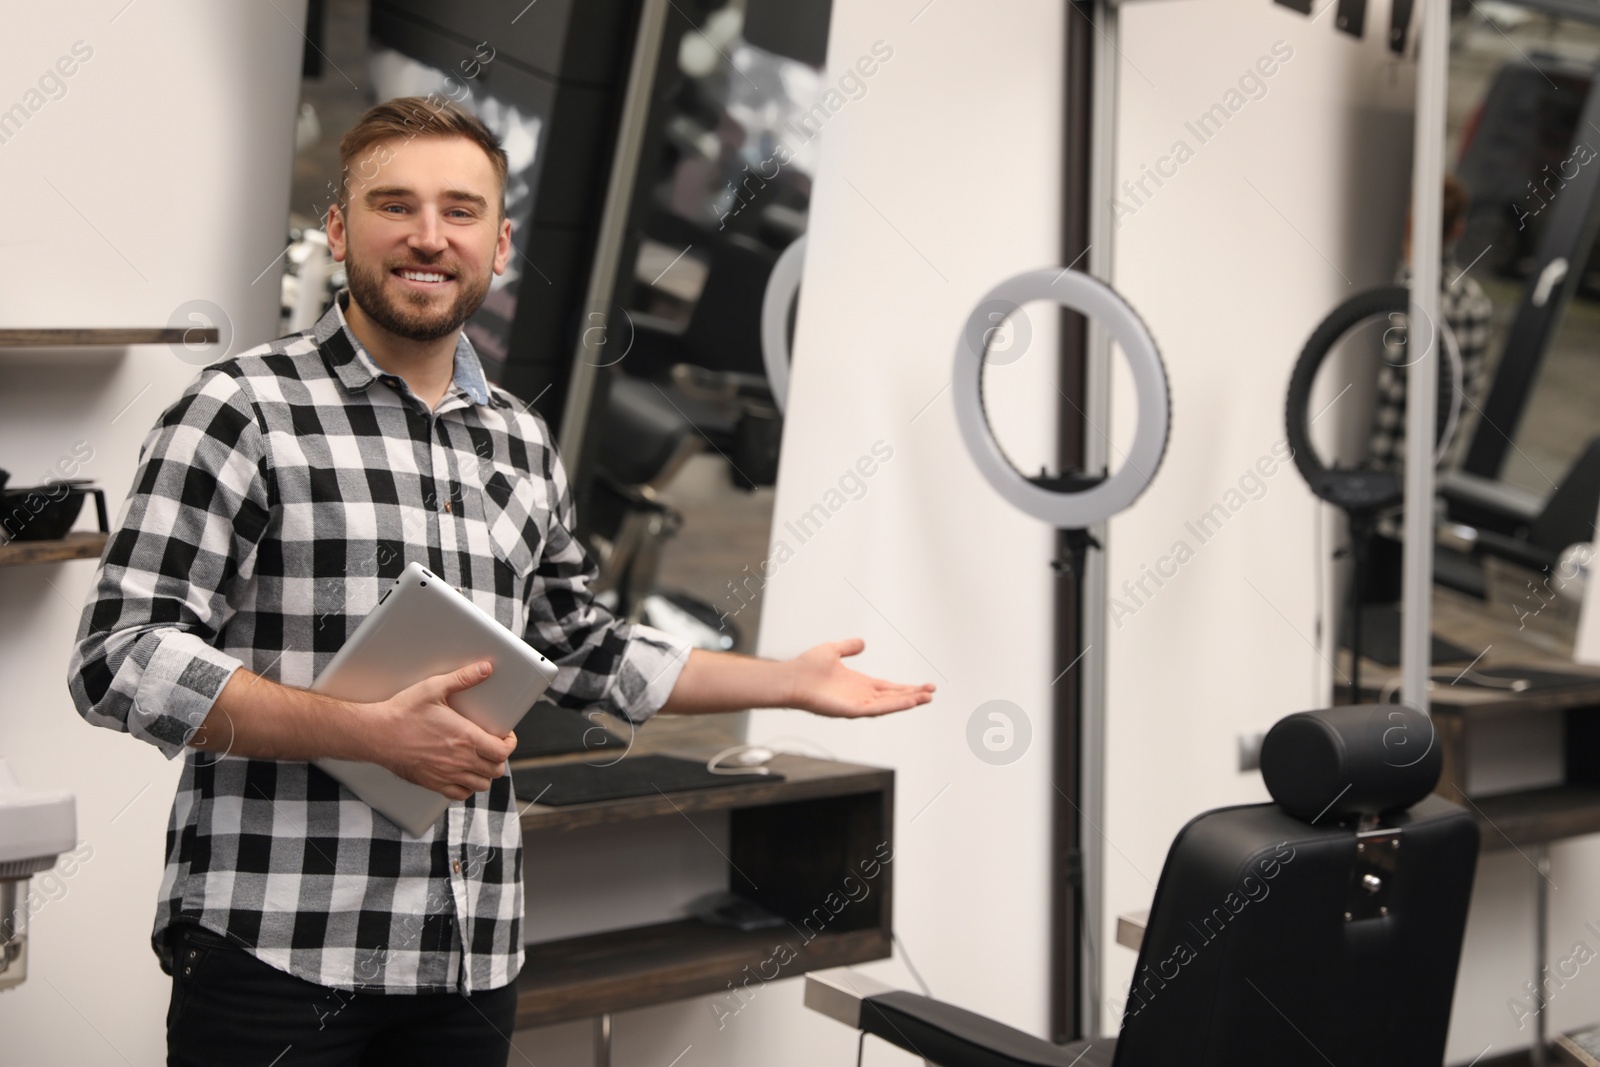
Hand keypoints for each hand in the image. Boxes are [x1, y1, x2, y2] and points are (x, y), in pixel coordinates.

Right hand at [365, 661, 517, 799]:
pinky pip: (460, 795)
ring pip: (481, 785)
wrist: (375, 734)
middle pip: (495, 770)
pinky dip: (466, 787)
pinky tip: (462, 774)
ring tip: (479, 760)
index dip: (510, 744)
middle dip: (499, 758)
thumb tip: (485, 669)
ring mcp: (446, 775)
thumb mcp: (434, 688)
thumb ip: (463, 678)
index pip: (502, 751)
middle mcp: (459, 760)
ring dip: (485, 774)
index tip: (506, 737)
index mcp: (465, 738)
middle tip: (492, 746)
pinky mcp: (432, 783)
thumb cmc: (402, 713)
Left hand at [787, 639, 934, 717]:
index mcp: (859, 684)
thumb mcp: (833, 650)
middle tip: (931, 692)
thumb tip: (862, 643)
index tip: (924, 686)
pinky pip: (878, 709)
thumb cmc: (807, 668)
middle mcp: (861, 695)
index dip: (906, 687)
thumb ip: (848, 647)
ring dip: (909, 701)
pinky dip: (895, 706)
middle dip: (913, 695)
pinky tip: (909, 702)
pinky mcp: (853, 710)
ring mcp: (858, 704)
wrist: (792, 678)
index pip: (889, 687)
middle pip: (893, 697)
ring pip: (889, 704)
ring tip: (927, 698)